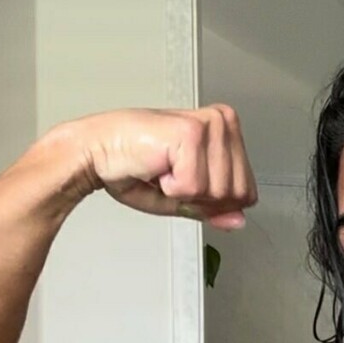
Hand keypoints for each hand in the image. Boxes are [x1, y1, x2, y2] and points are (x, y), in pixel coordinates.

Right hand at [56, 104, 258, 229]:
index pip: (246, 192)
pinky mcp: (191, 134)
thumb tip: (239, 220)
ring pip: (217, 193)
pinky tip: (157, 167)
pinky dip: (171, 188)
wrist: (97, 152)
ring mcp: (210, 125)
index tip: (185, 183)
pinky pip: (193, 188)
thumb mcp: (183, 196)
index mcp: (227, 130)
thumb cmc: (133, 167)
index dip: (214, 203)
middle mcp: (223, 122)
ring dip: (184, 193)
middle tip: (171, 177)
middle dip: (200, 199)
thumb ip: (214, 208)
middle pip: (236, 194)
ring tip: (163, 170)